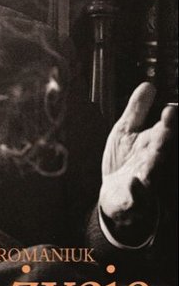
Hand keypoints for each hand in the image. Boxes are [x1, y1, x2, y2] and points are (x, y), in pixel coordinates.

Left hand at [99, 83, 175, 225]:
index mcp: (154, 144)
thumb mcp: (126, 131)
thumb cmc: (124, 163)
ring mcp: (144, 183)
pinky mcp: (132, 201)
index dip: (171, 118)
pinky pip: (136, 199)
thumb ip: (137, 110)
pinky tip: (134, 183)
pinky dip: (136, 193)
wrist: (113, 198)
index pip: (166, 128)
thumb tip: (148, 85)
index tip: (172, 106)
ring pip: (153, 173)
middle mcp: (153, 163)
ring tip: (156, 150)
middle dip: (166, 134)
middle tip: (169, 117)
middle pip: (162, 148)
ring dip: (155, 163)